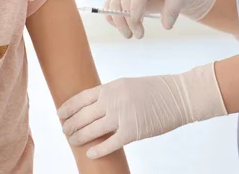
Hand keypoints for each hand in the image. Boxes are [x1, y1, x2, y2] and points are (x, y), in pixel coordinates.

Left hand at [57, 63, 227, 159]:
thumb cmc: (154, 91)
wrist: (178, 96)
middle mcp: (112, 101)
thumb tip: (92, 106)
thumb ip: (109, 95)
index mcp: (110, 88)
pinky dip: (97, 150)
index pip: (80, 98)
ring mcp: (122, 116)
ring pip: (91, 130)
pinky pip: (109, 144)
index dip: (67, 108)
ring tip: (72, 141)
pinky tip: (89, 153)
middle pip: (82, 116)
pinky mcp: (132, 132)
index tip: (60, 114)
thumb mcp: (126, 85)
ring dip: (78, 137)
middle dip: (69, 125)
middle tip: (64, 131)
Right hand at [105, 0, 216, 38]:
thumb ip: (173, 10)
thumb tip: (166, 26)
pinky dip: (113, 18)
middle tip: (139, 35)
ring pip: (113, 4)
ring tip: (130, 35)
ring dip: (119, 22)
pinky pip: (110, 7)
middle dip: (129, 20)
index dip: (135, 6)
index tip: (137, 22)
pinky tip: (125, 28)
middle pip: (123, 0)